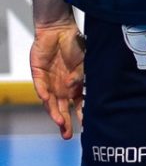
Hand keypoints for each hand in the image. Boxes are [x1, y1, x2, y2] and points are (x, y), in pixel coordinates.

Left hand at [30, 16, 83, 139]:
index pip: (78, 106)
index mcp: (75, 86)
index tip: (87, 128)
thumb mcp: (85, 62)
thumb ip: (80, 76)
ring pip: (51, 103)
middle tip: (67, 136)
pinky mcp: (38, 75)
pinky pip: (41, 88)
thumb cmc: (75, 44)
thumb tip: (73, 87)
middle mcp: (62, 88)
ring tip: (60, 123)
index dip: (81, 116)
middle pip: (62, 109)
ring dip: (55, 113)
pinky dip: (44, 95)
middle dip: (65, 123)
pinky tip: (49, 102)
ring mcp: (50, 82)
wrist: (59, 30)